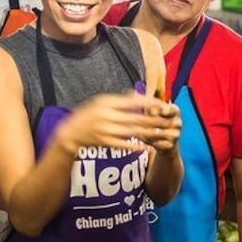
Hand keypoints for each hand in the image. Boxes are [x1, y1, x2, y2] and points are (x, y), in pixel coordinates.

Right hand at [57, 92, 178, 153]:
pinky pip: (125, 144)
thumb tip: (138, 95)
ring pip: (134, 132)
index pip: (133, 102)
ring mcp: (107, 131)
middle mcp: (108, 117)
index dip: (149, 103)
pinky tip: (148, 146)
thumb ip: (120, 99)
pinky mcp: (106, 143)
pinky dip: (137, 145)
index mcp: (107, 103)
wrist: (71, 132)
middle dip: (155, 120)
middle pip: (137, 118)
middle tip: (170, 121)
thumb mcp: (101, 101)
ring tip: (164, 133)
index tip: (162, 105)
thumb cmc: (88, 114)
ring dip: (150, 133)